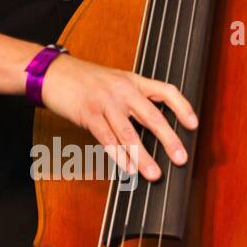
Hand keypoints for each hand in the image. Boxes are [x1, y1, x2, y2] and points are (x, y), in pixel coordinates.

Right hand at [37, 53, 197, 181]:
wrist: (53, 72)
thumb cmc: (82, 79)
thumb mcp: (112, 80)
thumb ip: (131, 96)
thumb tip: (150, 123)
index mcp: (132, 81)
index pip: (165, 91)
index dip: (182, 108)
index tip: (193, 125)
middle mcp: (122, 90)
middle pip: (152, 115)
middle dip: (169, 139)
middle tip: (181, 158)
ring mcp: (105, 102)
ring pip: (129, 133)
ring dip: (143, 156)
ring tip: (154, 174)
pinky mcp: (88, 113)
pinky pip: (106, 138)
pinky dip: (118, 155)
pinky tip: (127, 167)